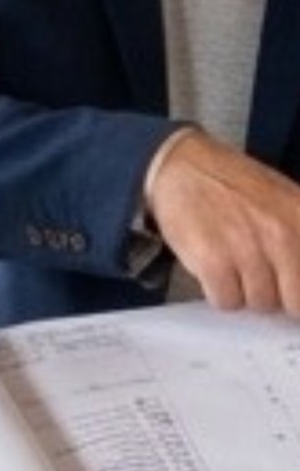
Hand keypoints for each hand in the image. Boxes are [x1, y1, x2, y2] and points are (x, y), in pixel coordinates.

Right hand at [146, 130, 299, 315]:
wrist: (182, 166)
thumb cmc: (231, 185)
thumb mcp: (285, 200)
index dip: (297, 290)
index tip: (287, 286)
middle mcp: (282, 234)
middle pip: (293, 302)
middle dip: (277, 297)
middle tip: (261, 279)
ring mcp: (247, 249)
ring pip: (259, 304)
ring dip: (245, 292)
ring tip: (233, 265)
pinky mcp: (213, 262)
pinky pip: (227, 301)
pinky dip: (219, 293)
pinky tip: (215, 269)